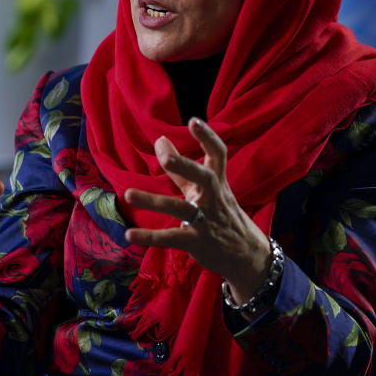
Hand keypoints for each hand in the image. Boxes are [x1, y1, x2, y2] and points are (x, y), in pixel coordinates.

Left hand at [122, 118, 270, 304]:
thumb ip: (180, 169)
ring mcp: (206, 221)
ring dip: (153, 201)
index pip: (218, 155)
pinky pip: (171, 239)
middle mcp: (213, 199)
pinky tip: (129, 234)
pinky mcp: (196, 241)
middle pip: (204, 177)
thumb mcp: (205, 191)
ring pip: (180, 209)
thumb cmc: (221, 214)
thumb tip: (160, 139)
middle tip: (165, 156)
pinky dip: (150, 237)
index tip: (194, 121)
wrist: (246, 255)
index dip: (208, 137)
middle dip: (185, 166)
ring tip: (128, 194)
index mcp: (217, 182)